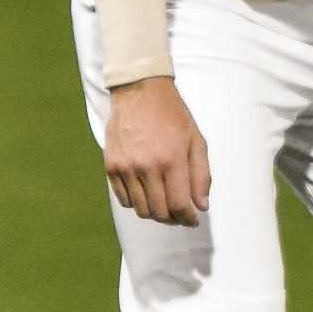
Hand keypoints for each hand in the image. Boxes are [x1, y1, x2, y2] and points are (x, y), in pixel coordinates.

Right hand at [103, 77, 211, 226]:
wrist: (139, 91)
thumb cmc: (172, 114)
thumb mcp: (196, 140)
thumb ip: (201, 174)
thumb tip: (201, 205)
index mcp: (171, 160)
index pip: (179, 205)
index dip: (188, 218)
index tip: (193, 220)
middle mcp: (146, 167)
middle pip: (159, 212)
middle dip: (173, 219)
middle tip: (180, 214)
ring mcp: (126, 168)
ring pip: (140, 209)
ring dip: (155, 213)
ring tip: (164, 206)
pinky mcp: (111, 166)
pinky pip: (124, 199)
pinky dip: (137, 203)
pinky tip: (146, 193)